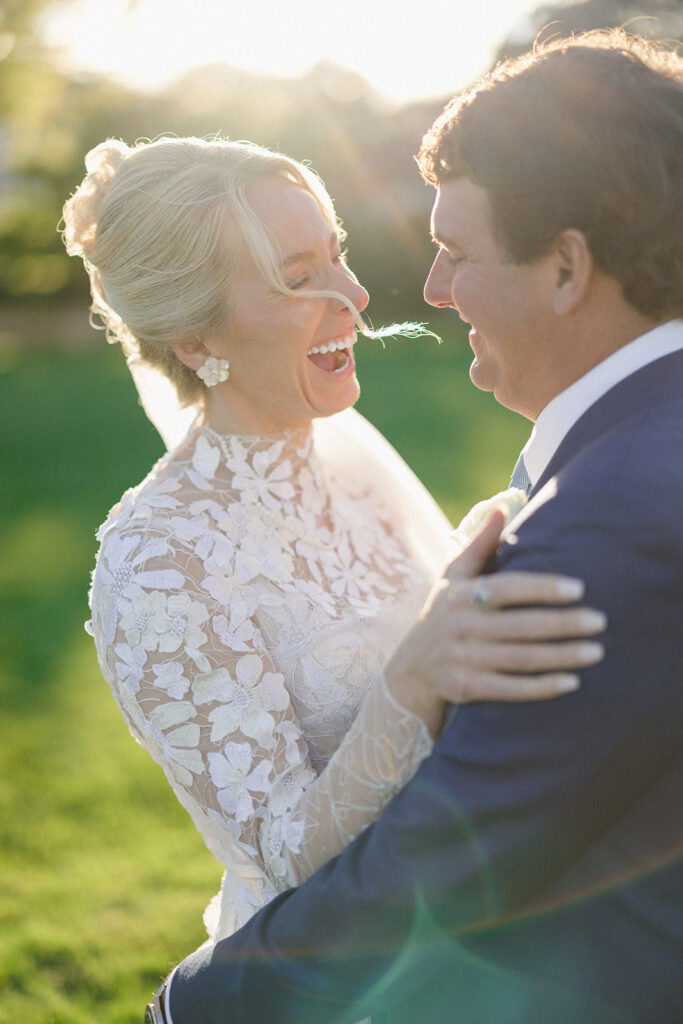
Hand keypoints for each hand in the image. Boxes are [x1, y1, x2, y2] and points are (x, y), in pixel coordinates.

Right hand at [385, 509, 606, 733]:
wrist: (410, 669)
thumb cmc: (443, 614)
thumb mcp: (453, 577)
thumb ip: (480, 544)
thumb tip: (502, 506)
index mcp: (462, 595)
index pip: (508, 589)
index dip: (542, 588)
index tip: (579, 588)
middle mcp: (461, 627)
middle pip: (521, 626)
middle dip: (564, 624)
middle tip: (600, 621)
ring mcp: (463, 660)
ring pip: (521, 659)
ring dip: (561, 657)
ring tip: (596, 651)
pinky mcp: (467, 688)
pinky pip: (511, 689)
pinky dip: (542, 688)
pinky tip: (572, 682)